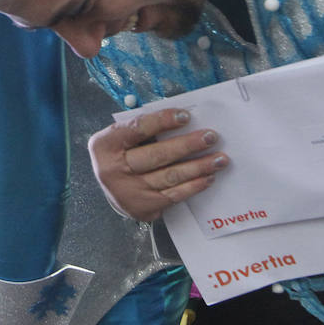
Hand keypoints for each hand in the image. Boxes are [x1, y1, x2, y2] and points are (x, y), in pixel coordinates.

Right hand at [87, 107, 227, 221]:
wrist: (112, 189)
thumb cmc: (121, 155)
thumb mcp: (120, 137)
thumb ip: (142, 127)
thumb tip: (181, 119)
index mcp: (104, 145)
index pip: (137, 129)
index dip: (162, 121)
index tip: (185, 116)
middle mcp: (112, 171)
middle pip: (156, 155)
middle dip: (187, 145)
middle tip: (211, 137)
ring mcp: (128, 192)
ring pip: (170, 176)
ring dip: (198, 166)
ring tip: (219, 158)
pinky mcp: (143, 208)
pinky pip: (174, 195)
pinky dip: (193, 185)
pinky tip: (208, 176)